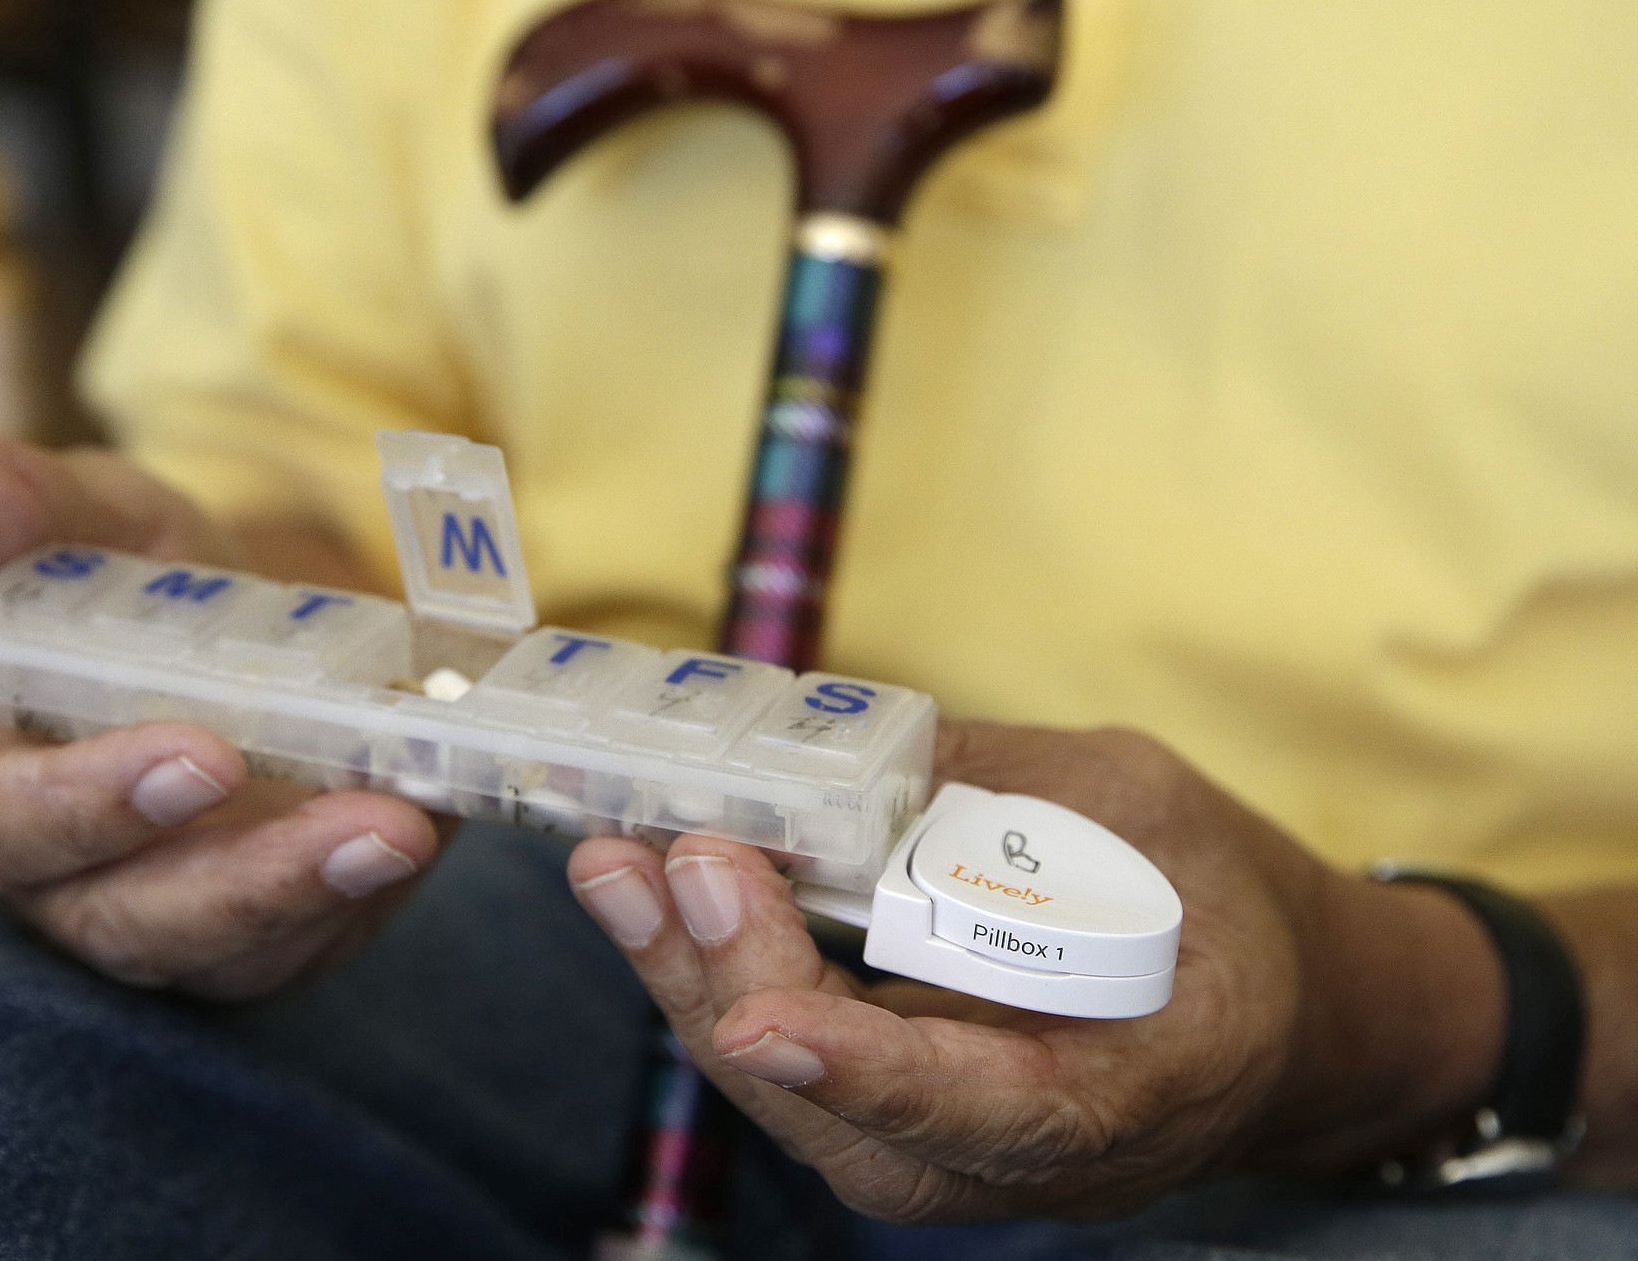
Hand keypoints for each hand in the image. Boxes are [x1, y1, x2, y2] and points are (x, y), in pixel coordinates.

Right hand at [0, 426, 446, 998]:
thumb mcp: (88, 522)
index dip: (92, 801)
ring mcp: (158, 917)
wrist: (229, 631)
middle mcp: (57, 873)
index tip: (204, 754)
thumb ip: (17, 506)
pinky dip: (363, 900)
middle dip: (243, 879)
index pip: (1, 818)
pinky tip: (425, 832)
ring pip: (223, 950)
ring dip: (320, 896)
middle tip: (360, 818)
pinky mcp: (247, 940)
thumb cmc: (124, 580)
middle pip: (127, 916)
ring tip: (411, 829)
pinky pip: (299, 950)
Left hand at [568, 719, 1505, 1221]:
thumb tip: (841, 739)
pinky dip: (719, 979)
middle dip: (733, 991)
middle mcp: (1026, 1156)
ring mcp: (956, 1149)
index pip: (986, 1111)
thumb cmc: (1224, 904)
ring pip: (801, 1103)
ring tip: (619, 870)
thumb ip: (1002, 784)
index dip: (866, 1074)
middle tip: (658, 867)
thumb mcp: (1145, 805)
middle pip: (851, 1121)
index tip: (759, 1021)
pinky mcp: (904, 1113)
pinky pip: (799, 1065)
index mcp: (1131, 1092)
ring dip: (697, 984)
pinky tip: (658, 893)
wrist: (1276, 1014)